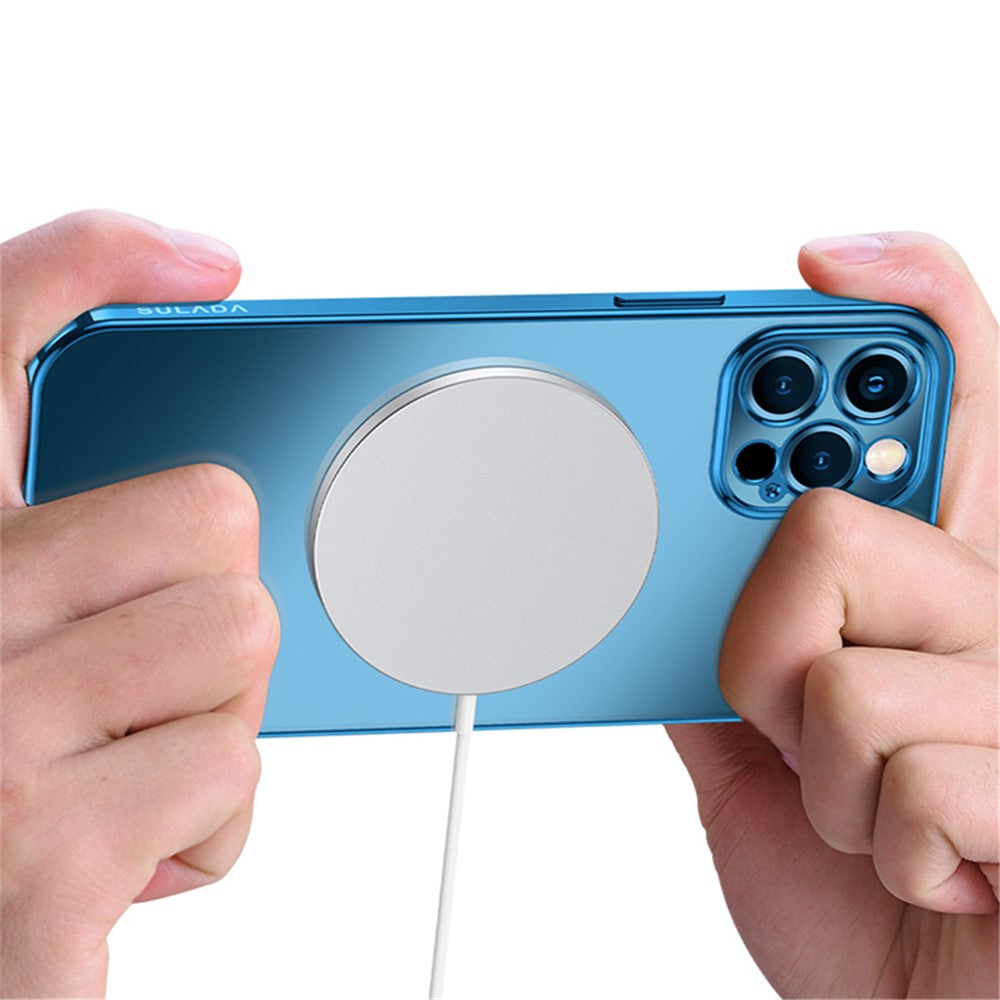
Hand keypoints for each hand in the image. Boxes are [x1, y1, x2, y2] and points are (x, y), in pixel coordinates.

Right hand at [1, 211, 280, 997]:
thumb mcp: (8, 665)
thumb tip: (214, 516)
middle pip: (207, 510)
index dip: (91, 262)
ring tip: (133, 776)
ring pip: (238, 632)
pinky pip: (232, 766)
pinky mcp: (41, 851)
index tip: (202, 259)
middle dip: (216, 603)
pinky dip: (215, 826)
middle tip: (152, 684)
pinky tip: (134, 860)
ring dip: (217, 718)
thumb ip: (74, 578)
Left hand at [668, 232, 997, 998]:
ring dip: (809, 763)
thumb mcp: (765, 771)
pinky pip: (889, 752)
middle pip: (843, 508)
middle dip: (772, 616)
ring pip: (831, 651)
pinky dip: (869, 834)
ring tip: (862, 817)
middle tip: (781, 692)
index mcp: (932, 586)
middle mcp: (999, 605)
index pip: (949, 402)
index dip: (909, 310)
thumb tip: (647, 596)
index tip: (830, 258)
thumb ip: (724, 672)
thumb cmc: (865, 903)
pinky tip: (930, 867)